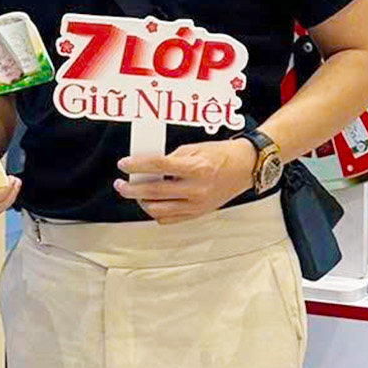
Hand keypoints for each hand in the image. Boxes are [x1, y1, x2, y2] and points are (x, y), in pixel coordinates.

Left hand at [115, 139, 256, 224]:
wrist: (246, 167)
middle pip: (154, 193)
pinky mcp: (199, 213)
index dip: (137, 165)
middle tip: (121, 185)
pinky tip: (152, 202)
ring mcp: (198, 204)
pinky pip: (170, 219)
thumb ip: (171, 158)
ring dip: (142, 202)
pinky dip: (157, 212)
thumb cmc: (222, 154)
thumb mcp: (195, 148)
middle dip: (132, 189)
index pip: (158, 166)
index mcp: (196, 167)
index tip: (124, 164)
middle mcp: (196, 189)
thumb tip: (148, 167)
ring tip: (136, 194)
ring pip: (159, 210)